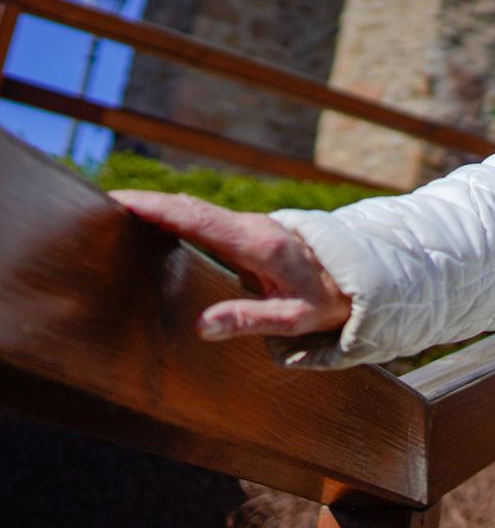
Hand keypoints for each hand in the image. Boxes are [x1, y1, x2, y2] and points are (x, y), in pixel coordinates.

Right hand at [109, 190, 350, 340]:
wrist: (360, 279)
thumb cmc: (329, 301)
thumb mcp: (294, 318)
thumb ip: (250, 319)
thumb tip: (202, 326)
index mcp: (258, 243)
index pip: (198, 219)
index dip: (157, 209)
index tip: (120, 201)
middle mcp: (252, 227)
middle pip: (190, 209)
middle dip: (147, 204)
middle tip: (100, 203)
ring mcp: (251, 227)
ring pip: (197, 212)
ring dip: (159, 209)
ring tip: (114, 211)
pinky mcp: (250, 233)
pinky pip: (206, 219)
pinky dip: (176, 216)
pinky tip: (151, 222)